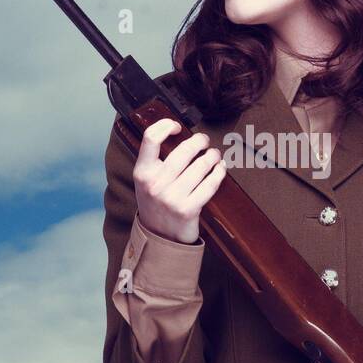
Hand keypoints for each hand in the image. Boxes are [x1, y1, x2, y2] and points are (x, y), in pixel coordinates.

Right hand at [133, 117, 226, 244]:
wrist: (159, 237)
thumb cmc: (155, 203)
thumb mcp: (146, 181)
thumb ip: (154, 160)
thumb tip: (175, 133)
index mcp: (142, 173)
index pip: (150, 138)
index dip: (165, 125)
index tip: (177, 126)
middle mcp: (155, 184)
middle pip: (183, 150)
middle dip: (199, 141)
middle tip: (204, 140)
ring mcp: (172, 198)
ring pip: (200, 166)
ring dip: (212, 156)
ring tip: (214, 154)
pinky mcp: (189, 209)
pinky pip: (210, 184)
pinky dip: (219, 173)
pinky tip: (220, 168)